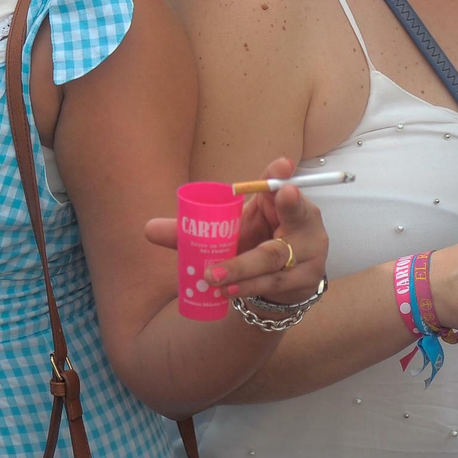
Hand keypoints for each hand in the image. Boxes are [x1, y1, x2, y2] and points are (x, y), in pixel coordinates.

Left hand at [145, 157, 329, 305]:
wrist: (282, 280)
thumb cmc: (254, 242)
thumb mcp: (229, 229)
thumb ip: (194, 227)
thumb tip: (148, 229)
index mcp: (280, 200)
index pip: (280, 183)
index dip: (279, 174)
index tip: (280, 166)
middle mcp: (301, 221)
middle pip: (280, 224)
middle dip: (259, 214)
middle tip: (232, 228)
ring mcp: (308, 251)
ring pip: (273, 259)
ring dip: (241, 268)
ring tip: (211, 276)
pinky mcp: (305, 279)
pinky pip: (274, 282)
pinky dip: (248, 287)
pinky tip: (227, 292)